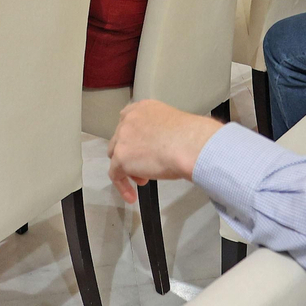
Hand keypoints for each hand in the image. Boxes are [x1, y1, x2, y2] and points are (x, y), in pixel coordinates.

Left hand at [107, 100, 223, 203]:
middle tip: (146, 166)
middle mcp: (129, 119)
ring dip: (128, 168)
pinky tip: (132, 196)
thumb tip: (161, 146)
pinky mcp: (121, 157)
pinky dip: (123, 186)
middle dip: (131, 153)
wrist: (189, 144)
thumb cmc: (190, 137)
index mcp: (142, 108)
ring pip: (116, 156)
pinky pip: (116, 174)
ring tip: (144, 180)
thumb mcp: (172, 126)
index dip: (133, 138)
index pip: (129, 121)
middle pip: (120, 139)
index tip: (141, 149)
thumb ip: (159, 132)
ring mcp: (122, 138)